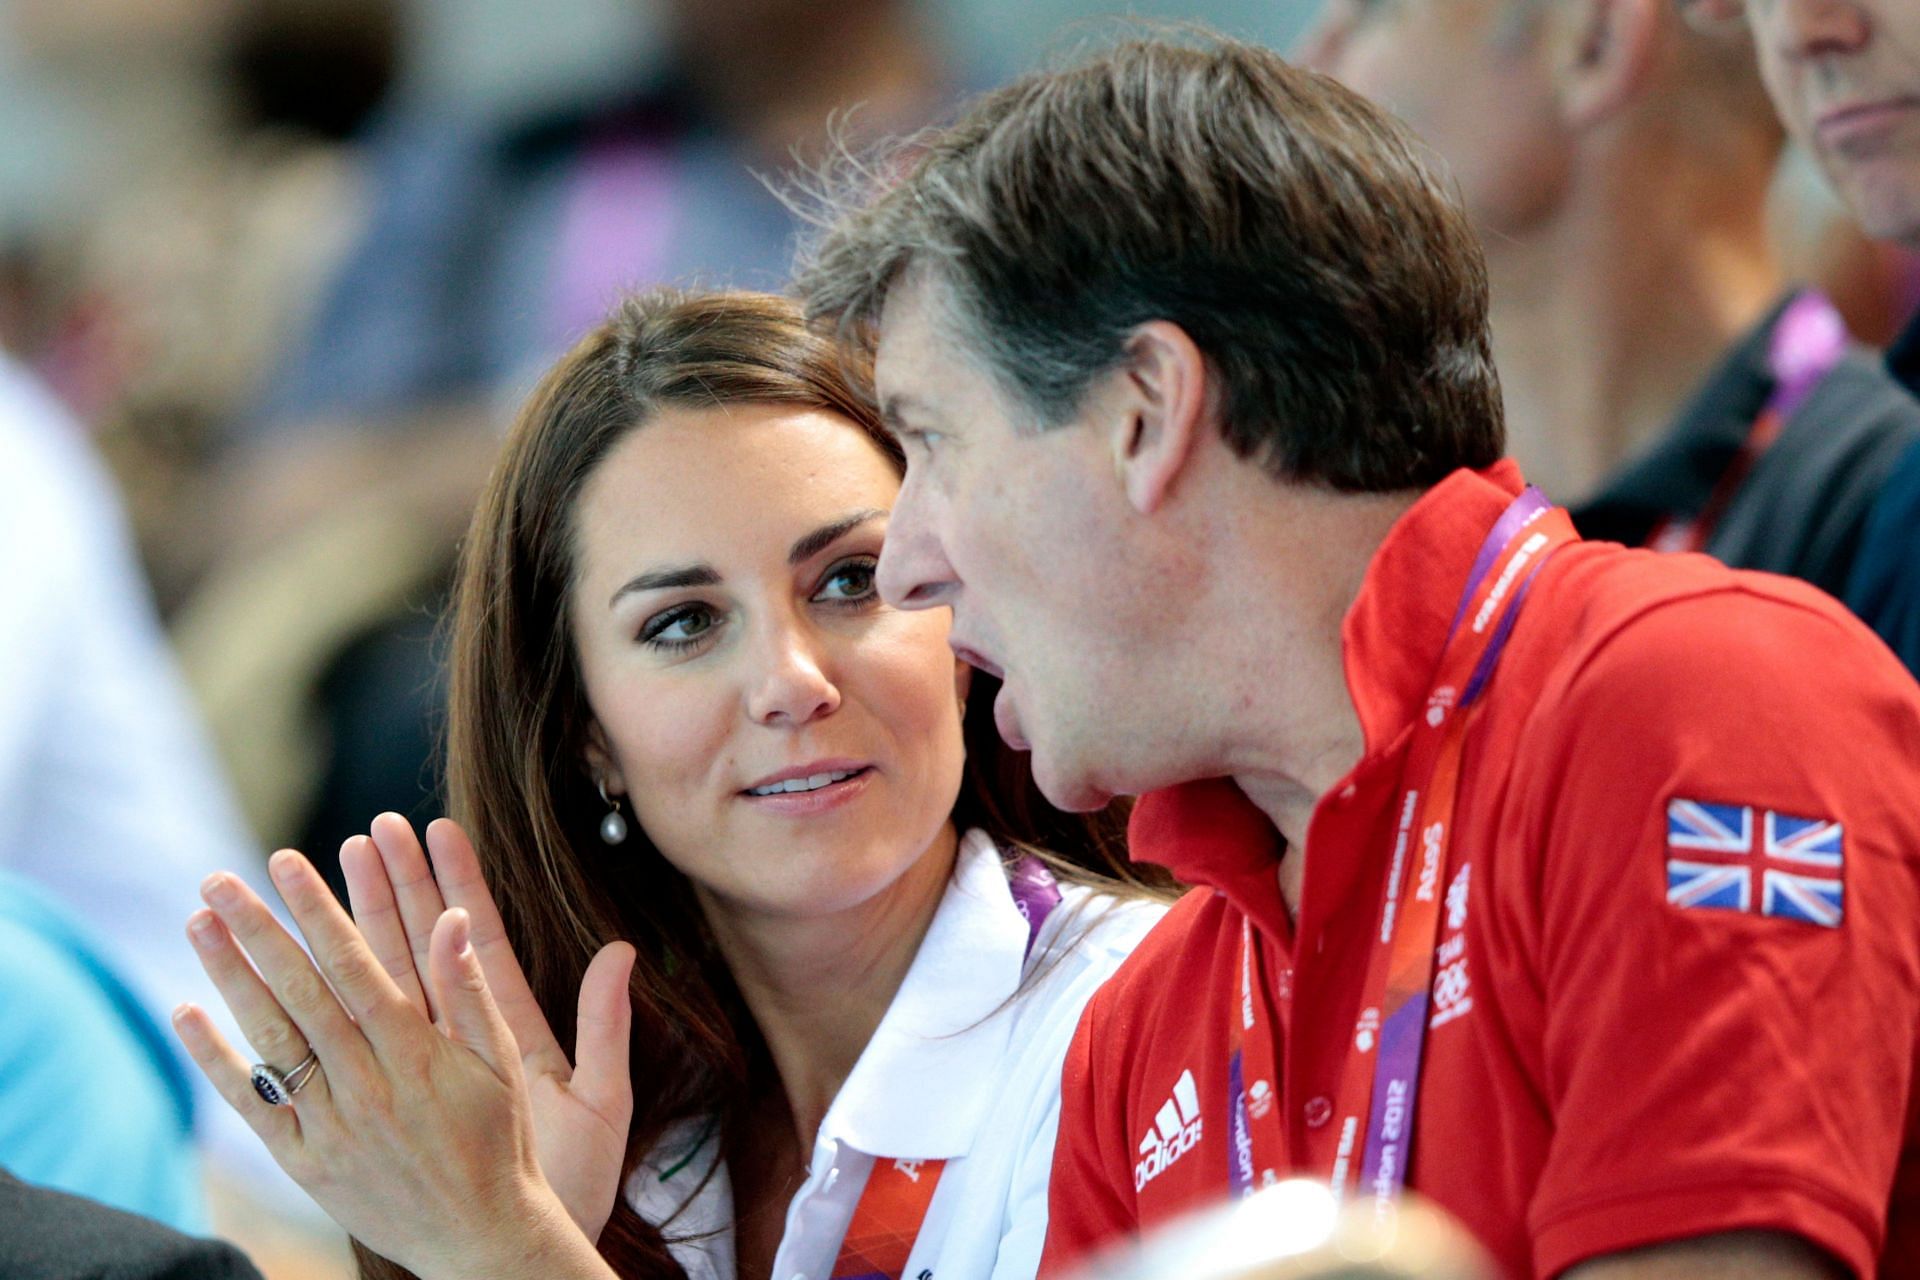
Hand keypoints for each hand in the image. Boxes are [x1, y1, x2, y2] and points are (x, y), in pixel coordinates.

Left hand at [173, 849, 624, 1279]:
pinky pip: (253, 1105)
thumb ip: (472, 992)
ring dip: (230, 977)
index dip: (319, 912)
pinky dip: (216, 1060)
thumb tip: (455, 919)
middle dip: (259, 929)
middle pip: (302, 993)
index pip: (355, 966)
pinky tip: (188, 1012)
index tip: (288, 862)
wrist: (480, 1237)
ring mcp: (330, 1125)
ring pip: (271, 1040)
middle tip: (219, 878)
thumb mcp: (504, 1063)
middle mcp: (367, 1085)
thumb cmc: (499, 1141)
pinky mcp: (305, 1163)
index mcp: (418, 1053)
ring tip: (197, 922)